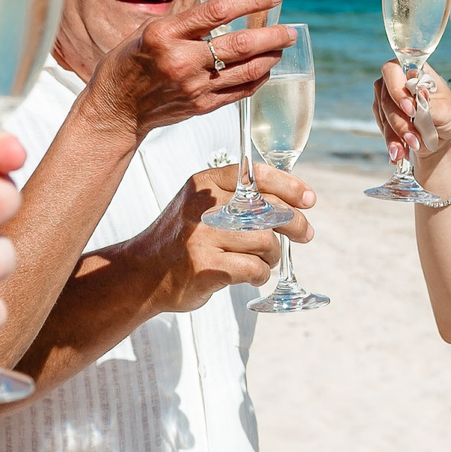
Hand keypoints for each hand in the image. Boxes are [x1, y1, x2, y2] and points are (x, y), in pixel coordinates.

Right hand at [84, 0, 294, 137]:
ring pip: (247, 70)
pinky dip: (258, 78)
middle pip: (240, 44)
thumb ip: (186, 21)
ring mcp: (194, 87)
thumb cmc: (131, 62)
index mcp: (165, 35)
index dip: (251, 0)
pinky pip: (240, 91)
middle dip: (272, 34)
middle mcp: (181, 61)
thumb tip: (226, 6)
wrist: (116, 108)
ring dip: (271, 56)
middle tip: (290, 28)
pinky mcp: (202, 106)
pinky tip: (267, 67)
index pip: (218, 11)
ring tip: (283, 45)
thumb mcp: (150, 30)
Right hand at [119, 163, 316, 312]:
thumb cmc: (182, 240)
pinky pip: (255, 269)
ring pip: (267, 242)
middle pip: (271, 210)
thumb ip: (240, 198)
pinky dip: (260, 275)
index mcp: (205, 183)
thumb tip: (296, 202)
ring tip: (260, 260)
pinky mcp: (207, 266)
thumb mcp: (202, 205)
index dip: (291, 187)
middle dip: (295, 225)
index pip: (257, 176)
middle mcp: (205, 205)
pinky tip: (250, 275)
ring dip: (271, 256)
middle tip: (305, 235)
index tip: (308, 200)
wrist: (141, 274)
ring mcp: (204, 237)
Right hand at [373, 62, 450, 164]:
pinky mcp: (385, 117)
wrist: (444, 139)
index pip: (393, 69)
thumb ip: (431, 104)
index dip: (396, 89)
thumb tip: (421, 94)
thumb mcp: (447, 111)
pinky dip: (393, 143)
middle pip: (386, 97)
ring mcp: (389, 100)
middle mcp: (397, 82)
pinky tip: (401, 153)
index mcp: (415, 72)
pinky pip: (382, 130)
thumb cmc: (449, 117)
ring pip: (383, 116)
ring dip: (396, 135)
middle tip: (414, 137)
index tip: (410, 110)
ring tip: (414, 146)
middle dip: (400, 121)